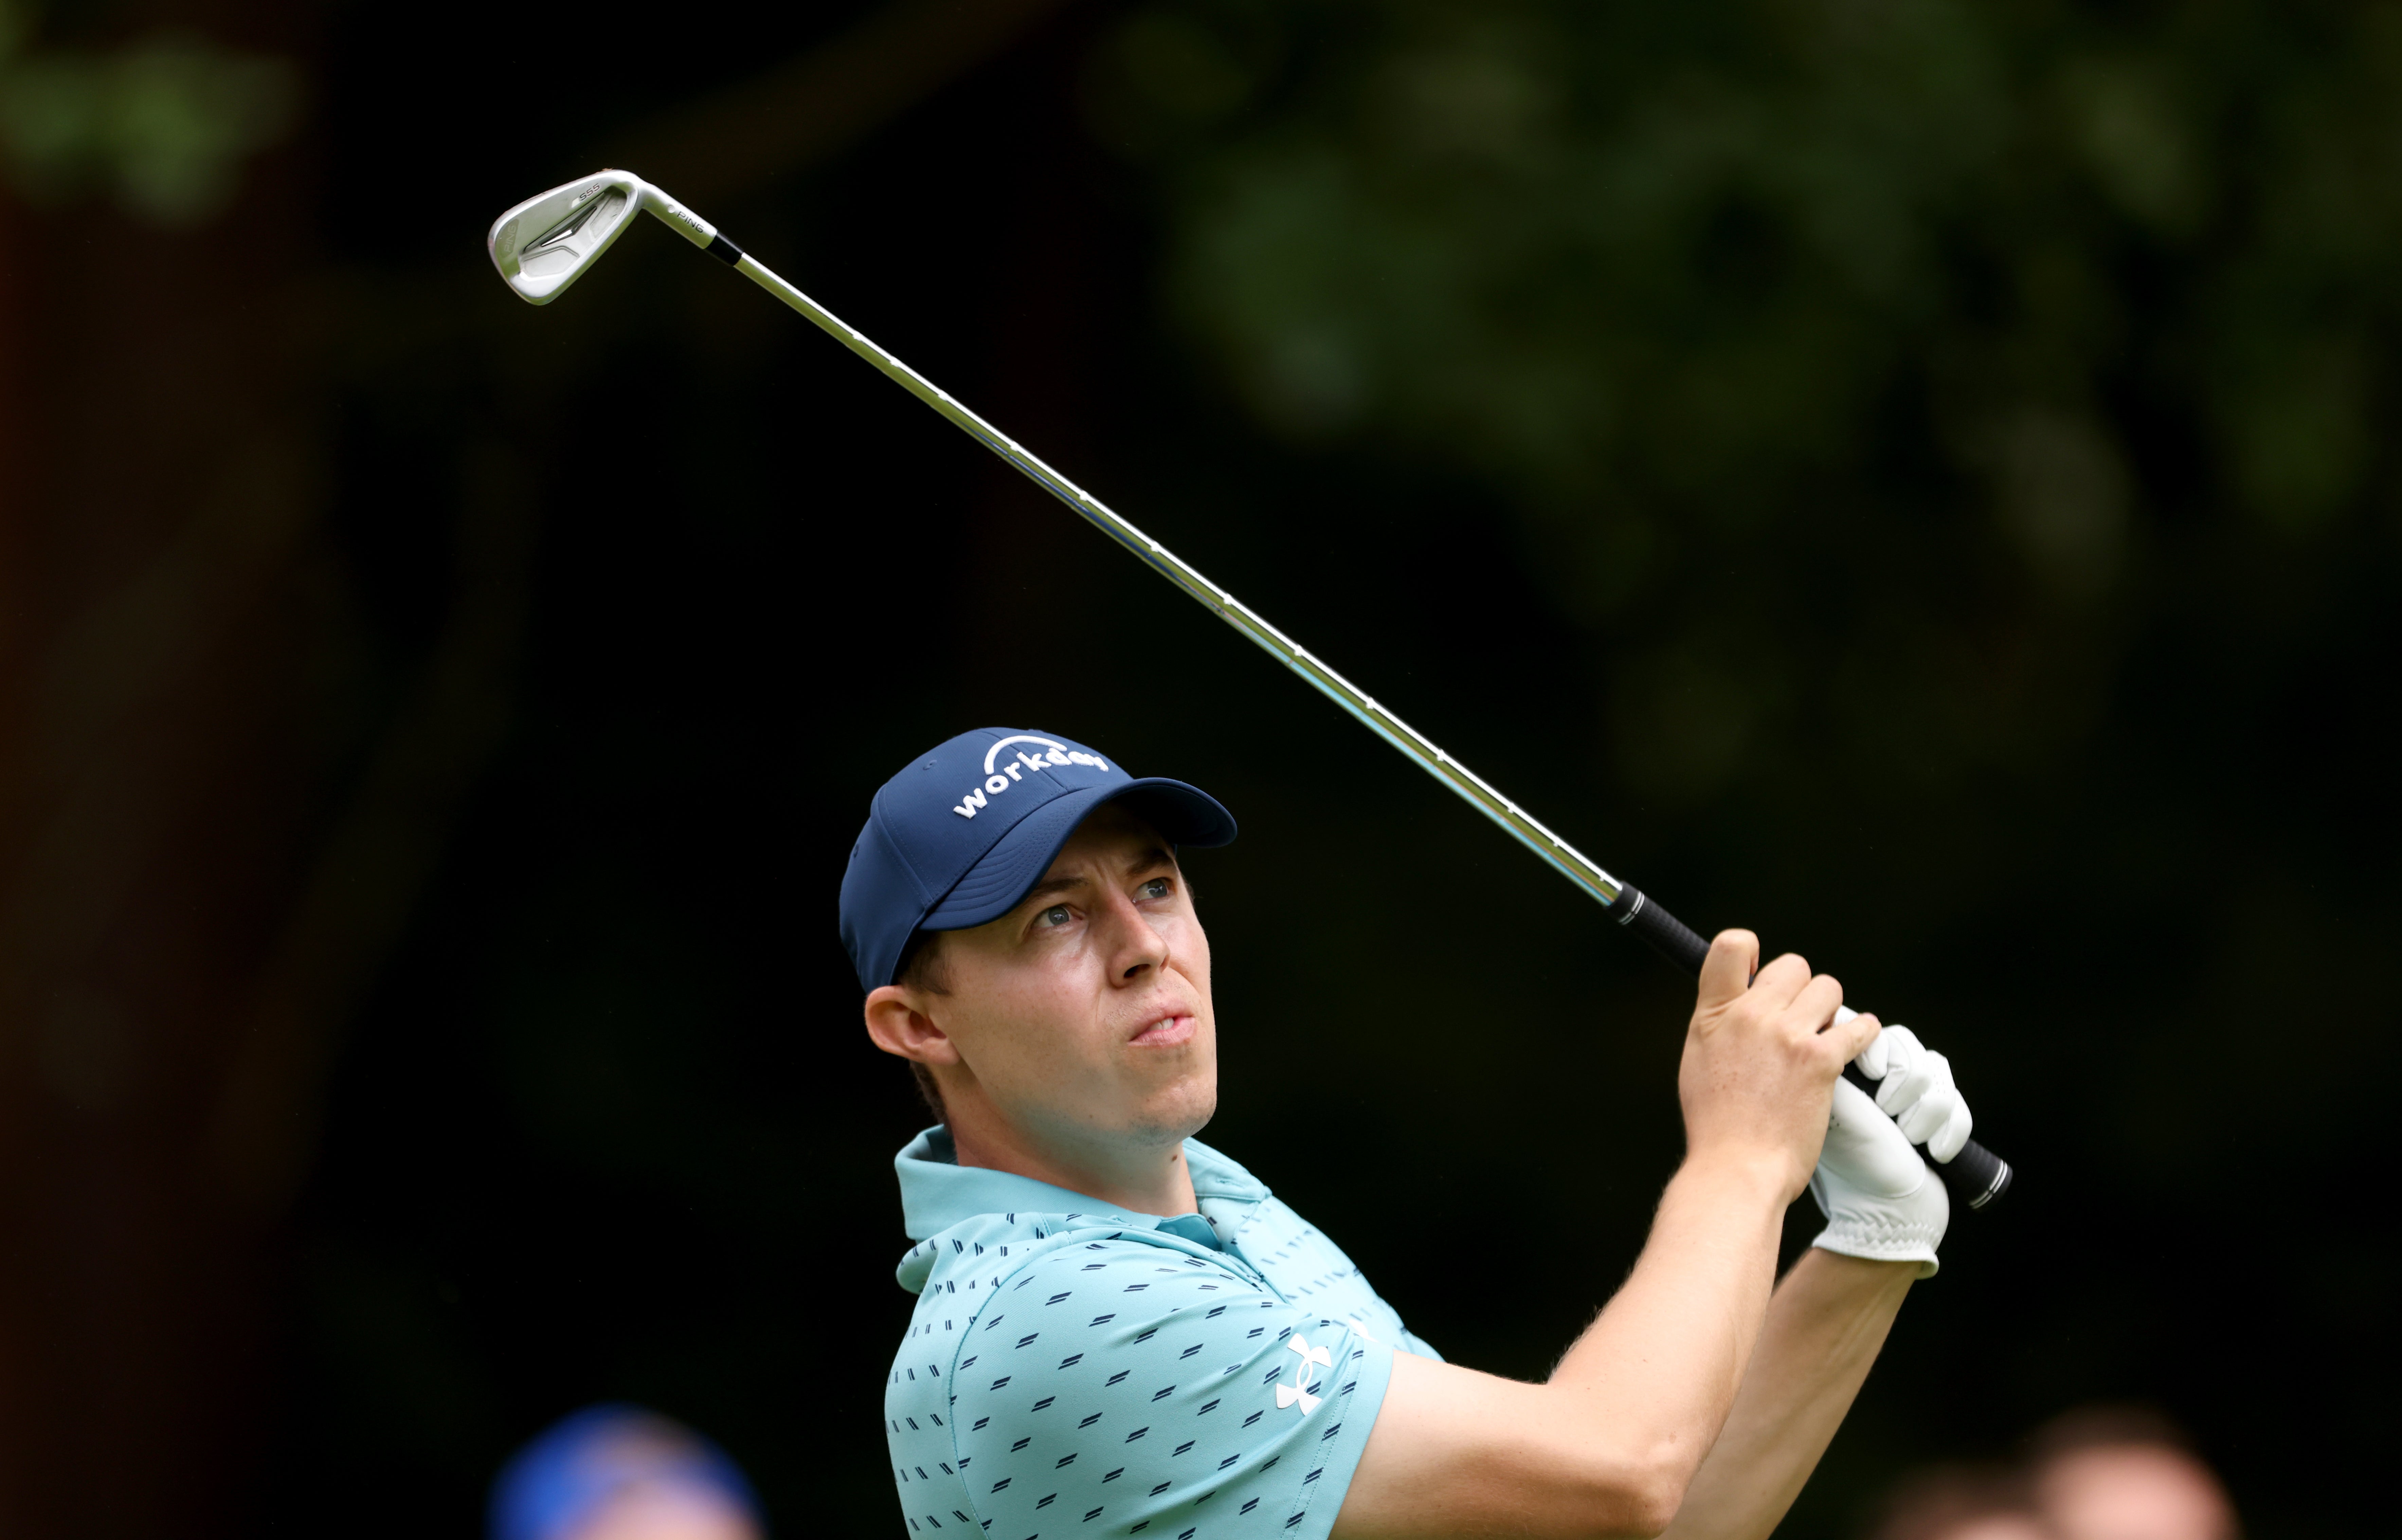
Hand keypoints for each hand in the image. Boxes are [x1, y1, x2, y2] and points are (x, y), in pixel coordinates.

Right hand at [1679, 931, 1879, 1204]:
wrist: (1738, 1168)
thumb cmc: (1717, 1123)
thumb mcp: (1700, 1058)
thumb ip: (1722, 1022)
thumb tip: (1749, 999)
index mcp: (1714, 1014)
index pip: (1732, 944)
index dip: (1753, 952)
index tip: (1761, 976)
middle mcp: (1751, 1015)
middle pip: (1793, 966)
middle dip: (1801, 990)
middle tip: (1799, 1021)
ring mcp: (1788, 1036)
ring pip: (1829, 989)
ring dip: (1829, 1012)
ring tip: (1822, 1039)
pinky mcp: (1821, 1061)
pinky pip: (1859, 1026)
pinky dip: (1862, 1034)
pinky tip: (1855, 1046)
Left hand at [1808, 1024, 1964, 1276]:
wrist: (1888, 1213)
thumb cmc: (1853, 1165)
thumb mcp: (1834, 1110)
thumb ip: (1829, 1067)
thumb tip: (1829, 1030)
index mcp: (1846, 1070)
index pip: (1865, 1026)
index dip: (1874, 1044)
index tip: (1870, 1071)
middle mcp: (1879, 1076)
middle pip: (1906, 1043)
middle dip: (1903, 1084)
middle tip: (1887, 1114)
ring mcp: (1911, 1093)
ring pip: (1934, 1070)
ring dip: (1924, 1111)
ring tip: (1907, 1137)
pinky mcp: (1939, 1111)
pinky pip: (1955, 1099)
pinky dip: (1948, 1128)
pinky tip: (1933, 1151)